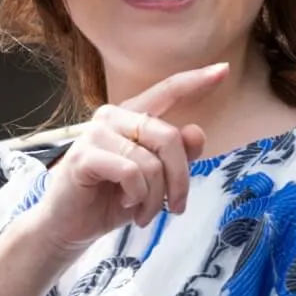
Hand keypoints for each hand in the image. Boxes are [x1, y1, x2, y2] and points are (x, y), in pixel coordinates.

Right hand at [26, 63, 227, 253]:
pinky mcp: (83, 156)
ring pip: (150, 161)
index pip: (167, 91)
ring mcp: (95, 134)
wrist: (71, 226)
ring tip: (146, 214)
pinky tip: (127, 204)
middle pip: (168, 137)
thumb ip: (177, 156)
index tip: (224, 69)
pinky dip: (137, 195)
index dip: (196, 80)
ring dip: (155, 197)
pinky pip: (130, 171)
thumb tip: (197, 131)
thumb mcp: (155, 181)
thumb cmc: (111, 199)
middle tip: (176, 207)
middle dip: (180, 179)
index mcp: (131, 117)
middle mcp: (112, 117)